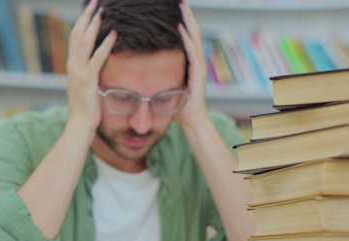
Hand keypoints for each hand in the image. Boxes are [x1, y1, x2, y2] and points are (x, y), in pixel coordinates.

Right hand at [66, 0, 116, 131]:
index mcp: (72, 66)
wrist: (79, 124)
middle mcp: (73, 66)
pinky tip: (113, 33)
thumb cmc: (85, 109)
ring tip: (102, 11)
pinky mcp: (88, 80)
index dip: (82, 22)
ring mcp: (79, 72)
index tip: (89, 10)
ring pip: (85, 42)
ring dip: (94, 24)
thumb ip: (88, 75)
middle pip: (78, 34)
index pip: (75, 38)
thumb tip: (95, 67)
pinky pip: (98, 58)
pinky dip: (105, 45)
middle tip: (94, 2)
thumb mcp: (85, 87)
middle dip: (86, 16)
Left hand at [175, 0, 208, 127]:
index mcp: (190, 63)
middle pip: (193, 33)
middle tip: (181, 1)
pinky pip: (192, 52)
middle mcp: (196, 62)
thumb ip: (165, 76)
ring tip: (183, 7)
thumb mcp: (170, 86)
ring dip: (189, 22)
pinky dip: (187, 39)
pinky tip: (181, 28)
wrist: (192, 121)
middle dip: (187, 16)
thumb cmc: (180, 107)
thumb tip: (149, 71)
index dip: (183, 23)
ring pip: (194, 38)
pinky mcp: (198, 73)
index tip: (176, 10)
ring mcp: (199, 66)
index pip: (187, 38)